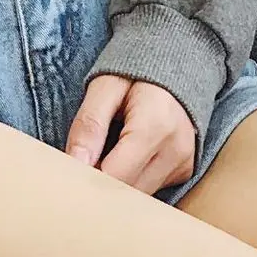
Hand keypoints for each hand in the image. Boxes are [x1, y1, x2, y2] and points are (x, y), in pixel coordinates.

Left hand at [65, 74, 196, 194]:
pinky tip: (127, 158)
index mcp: (155, 125)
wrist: (176, 60)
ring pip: (139, 196)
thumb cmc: (135, 71)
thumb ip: (89, 125)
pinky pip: (151, 189)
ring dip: (117, 184)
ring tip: (107, 155)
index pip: (116, 175)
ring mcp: (183, 163)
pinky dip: (133, 180)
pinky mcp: (183, 171)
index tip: (72, 170)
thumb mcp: (104, 87)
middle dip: (101, 183)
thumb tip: (76, 163)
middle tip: (86, 162)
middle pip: (128, 191)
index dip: (89, 178)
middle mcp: (175, 150)